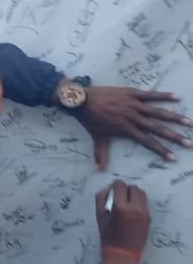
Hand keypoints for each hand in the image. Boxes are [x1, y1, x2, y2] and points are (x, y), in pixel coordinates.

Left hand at [73, 85, 191, 168]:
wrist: (82, 100)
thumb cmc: (90, 120)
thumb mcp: (97, 138)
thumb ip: (101, 154)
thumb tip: (99, 170)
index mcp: (126, 130)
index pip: (148, 142)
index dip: (161, 150)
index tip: (174, 157)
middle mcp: (133, 118)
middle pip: (158, 128)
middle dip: (174, 137)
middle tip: (189, 142)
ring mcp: (133, 105)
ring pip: (158, 112)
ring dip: (174, 117)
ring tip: (188, 122)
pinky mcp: (132, 93)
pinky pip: (150, 95)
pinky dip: (163, 95)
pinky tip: (176, 97)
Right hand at [95, 180, 150, 263]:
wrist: (122, 253)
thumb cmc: (108, 236)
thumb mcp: (99, 216)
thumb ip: (101, 198)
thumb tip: (108, 188)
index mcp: (120, 208)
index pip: (120, 185)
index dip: (115, 185)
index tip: (112, 190)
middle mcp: (135, 208)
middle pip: (133, 187)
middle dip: (125, 189)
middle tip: (119, 197)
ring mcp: (144, 213)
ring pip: (141, 193)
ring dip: (133, 194)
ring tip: (126, 202)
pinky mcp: (149, 217)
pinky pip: (144, 202)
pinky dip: (138, 202)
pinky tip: (131, 209)